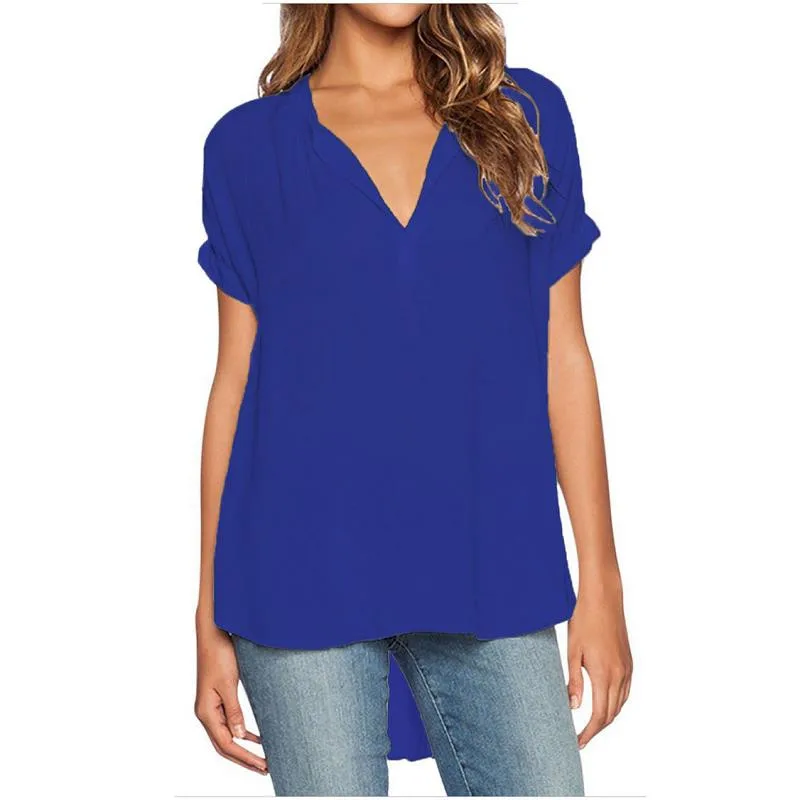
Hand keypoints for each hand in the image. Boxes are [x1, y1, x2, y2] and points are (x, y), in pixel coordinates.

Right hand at [195, 620, 267, 774]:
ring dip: (244, 748)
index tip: (263, 765)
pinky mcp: (218, 698)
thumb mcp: (229, 684)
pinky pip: (230, 723)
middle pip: (224, 745)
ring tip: (262, 758)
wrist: (212, 633)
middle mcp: (206, 712)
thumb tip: (240, 737)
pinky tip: (256, 737)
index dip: (245, 757)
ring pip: (227, 736)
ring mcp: (211, 706)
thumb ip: (234, 712)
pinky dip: (243, 733)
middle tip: (265, 768)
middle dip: (245, 759)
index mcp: (206, 712)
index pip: (226, 744)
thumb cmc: (219, 654)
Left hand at [567, 580, 632, 748]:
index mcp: (604, 674)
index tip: (578, 742)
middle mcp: (620, 675)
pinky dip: (616, 703)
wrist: (604, 598)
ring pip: (620, 704)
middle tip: (581, 738)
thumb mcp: (573, 651)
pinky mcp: (629, 661)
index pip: (599, 716)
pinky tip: (606, 703)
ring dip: (607, 717)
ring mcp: (627, 668)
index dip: (589, 733)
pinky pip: (626, 691)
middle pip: (611, 714)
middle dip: (597, 729)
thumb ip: (575, 681)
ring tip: (591, 725)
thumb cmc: (584, 621)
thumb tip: (574, 707)